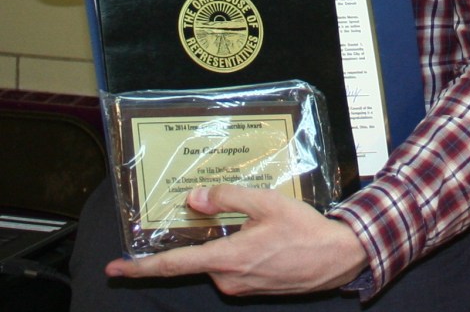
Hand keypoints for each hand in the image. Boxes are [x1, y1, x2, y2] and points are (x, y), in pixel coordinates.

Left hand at [105, 185, 368, 296]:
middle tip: (235, 217)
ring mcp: (241, 287)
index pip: (173, 264)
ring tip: (263, 224)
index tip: (115, 268)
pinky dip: (241, 250)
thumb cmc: (304, 229)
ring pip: (220, 260)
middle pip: (201, 255)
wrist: (337, 258)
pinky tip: (267, 237)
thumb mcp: (266, 203)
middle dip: (207, 237)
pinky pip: (235, 267)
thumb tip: (194, 199)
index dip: (140, 267)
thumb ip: (227, 198)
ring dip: (230, 242)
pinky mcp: (253, 288)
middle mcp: (228, 279)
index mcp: (226, 258)